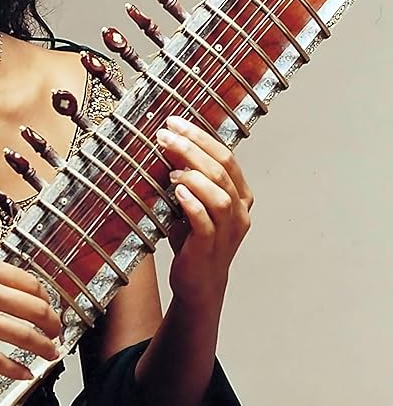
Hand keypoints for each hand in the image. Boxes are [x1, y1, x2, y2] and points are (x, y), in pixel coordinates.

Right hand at [0, 250, 61, 378]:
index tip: (49, 307)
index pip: (29, 283)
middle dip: (52, 324)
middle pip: (34, 309)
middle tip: (57, 332)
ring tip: (50, 354)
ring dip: (42, 347)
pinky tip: (25, 374)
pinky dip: (15, 369)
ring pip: (21, 335)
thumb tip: (4, 289)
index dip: (46, 299)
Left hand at [156, 115, 253, 311]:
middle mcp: (239, 211)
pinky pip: (206, 222)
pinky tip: (176, 191)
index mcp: (238, 195)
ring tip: (170, 170)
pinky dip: (192, 203)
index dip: (200, 136)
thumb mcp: (189, 202)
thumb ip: (184, 176)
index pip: (225, 157)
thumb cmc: (194, 240)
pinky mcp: (211, 248)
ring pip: (220, 195)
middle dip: (192, 148)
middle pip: (222, 170)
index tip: (175, 122)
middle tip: (166, 135)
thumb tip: (166, 144)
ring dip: (194, 176)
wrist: (198, 283)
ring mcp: (228, 231)